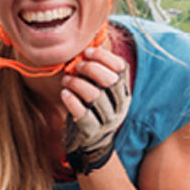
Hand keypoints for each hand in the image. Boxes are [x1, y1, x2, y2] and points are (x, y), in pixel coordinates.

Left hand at [62, 47, 130, 173]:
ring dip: (77, 84)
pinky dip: (72, 101)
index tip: (87, 52)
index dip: (104, 57)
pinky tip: (64, 93)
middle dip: (90, 69)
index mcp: (124, 93)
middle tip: (76, 66)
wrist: (90, 145)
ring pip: (95, 96)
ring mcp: (107, 122)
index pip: (120, 69)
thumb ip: (98, 72)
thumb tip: (86, 45)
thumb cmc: (91, 110)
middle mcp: (120, 107)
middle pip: (110, 81)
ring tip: (66, 80)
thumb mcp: (100, 91)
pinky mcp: (92, 133)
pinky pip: (83, 115)